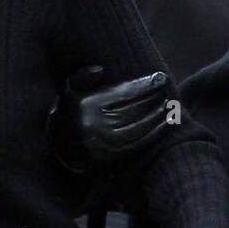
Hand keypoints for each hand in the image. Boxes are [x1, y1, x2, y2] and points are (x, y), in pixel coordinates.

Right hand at [49, 66, 171, 172]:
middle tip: (169, 89)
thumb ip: (82, 77)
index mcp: (83, 105)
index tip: (161, 77)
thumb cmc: (67, 111)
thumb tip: (101, 69)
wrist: (56, 146)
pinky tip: (166, 124)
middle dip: (154, 99)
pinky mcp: (107, 158)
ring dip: (158, 116)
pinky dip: (154, 133)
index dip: (144, 85)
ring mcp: (99, 143)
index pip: (122, 93)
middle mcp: (91, 125)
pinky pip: (136, 144)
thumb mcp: (68, 89)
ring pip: (137, 127)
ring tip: (171, 105)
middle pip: (132, 109)